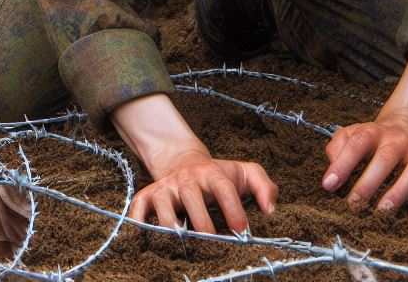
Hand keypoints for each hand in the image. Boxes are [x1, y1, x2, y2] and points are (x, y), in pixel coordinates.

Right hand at [129, 150, 277, 234]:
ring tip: (183, 243)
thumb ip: (264, 186)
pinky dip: (137, 222)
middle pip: (191, 196)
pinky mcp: (149, 195)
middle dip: (202, 222)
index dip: (233, 208)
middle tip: (213, 244)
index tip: (242, 230)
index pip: (223, 187)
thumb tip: (269, 210)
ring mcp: (166, 187)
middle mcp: (186, 178)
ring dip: (170, 224)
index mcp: (211, 173)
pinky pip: (138, 207)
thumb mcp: (244, 173)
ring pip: (163, 204)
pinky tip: (145, 237)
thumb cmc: (218, 175)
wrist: (183, 162)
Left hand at [323, 113, 407, 209]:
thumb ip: (337, 147)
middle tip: (353, 203)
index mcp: (373, 131)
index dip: (341, 165)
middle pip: (383, 159)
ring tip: (382, 210)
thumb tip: (330, 172)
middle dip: (368, 183)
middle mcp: (398, 139)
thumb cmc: (378, 136)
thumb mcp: (353, 133)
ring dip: (398, 191)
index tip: (328, 184)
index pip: (355, 145)